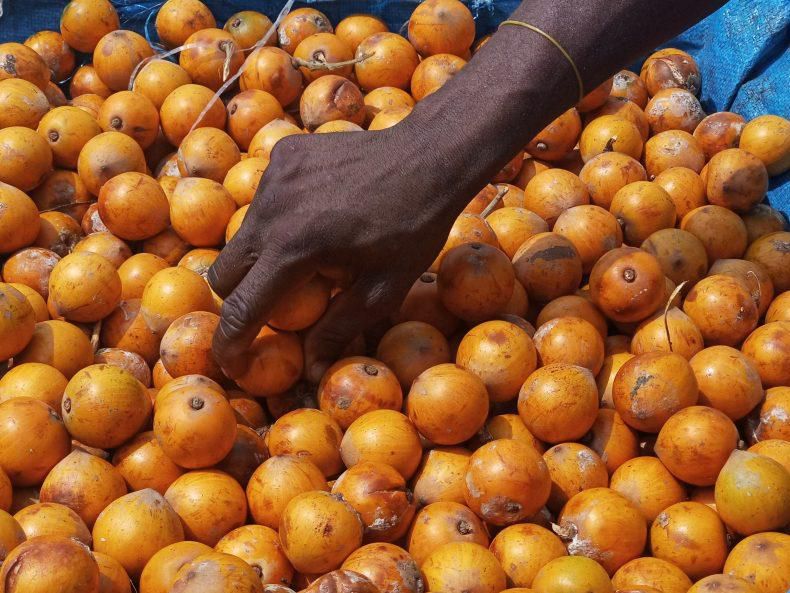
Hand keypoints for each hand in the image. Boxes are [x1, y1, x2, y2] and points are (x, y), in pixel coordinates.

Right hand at [208, 124, 458, 382]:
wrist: (429, 156)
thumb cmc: (415, 227)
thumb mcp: (384, 288)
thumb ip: (339, 328)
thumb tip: (311, 370)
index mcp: (295, 248)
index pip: (241, 309)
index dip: (230, 345)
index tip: (233, 365)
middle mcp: (272, 210)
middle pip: (225, 273)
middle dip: (241, 298)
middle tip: (274, 306)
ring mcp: (274, 177)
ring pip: (243, 235)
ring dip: (261, 256)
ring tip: (308, 253)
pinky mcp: (283, 155)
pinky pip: (264, 200)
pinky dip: (279, 218)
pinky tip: (317, 214)